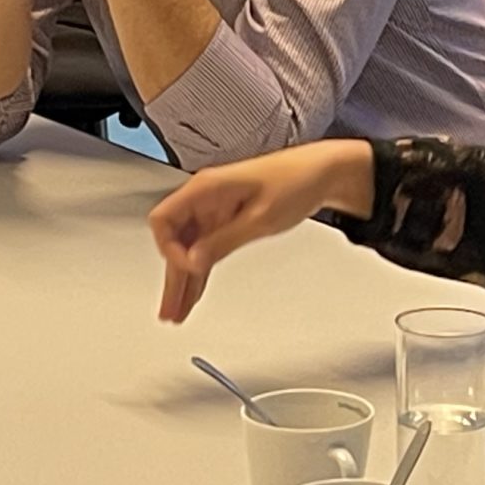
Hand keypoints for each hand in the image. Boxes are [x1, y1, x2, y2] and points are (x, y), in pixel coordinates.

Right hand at [150, 142, 374, 322]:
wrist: (320, 173)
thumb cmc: (295, 181)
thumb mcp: (259, 218)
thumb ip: (223, 240)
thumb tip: (194, 260)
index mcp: (206, 187)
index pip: (164, 220)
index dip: (171, 248)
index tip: (190, 268)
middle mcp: (205, 197)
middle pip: (174, 240)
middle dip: (172, 277)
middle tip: (170, 310)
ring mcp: (214, 209)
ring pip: (189, 249)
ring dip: (183, 280)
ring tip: (177, 311)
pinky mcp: (226, 219)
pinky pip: (205, 249)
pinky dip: (200, 271)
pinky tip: (194, 292)